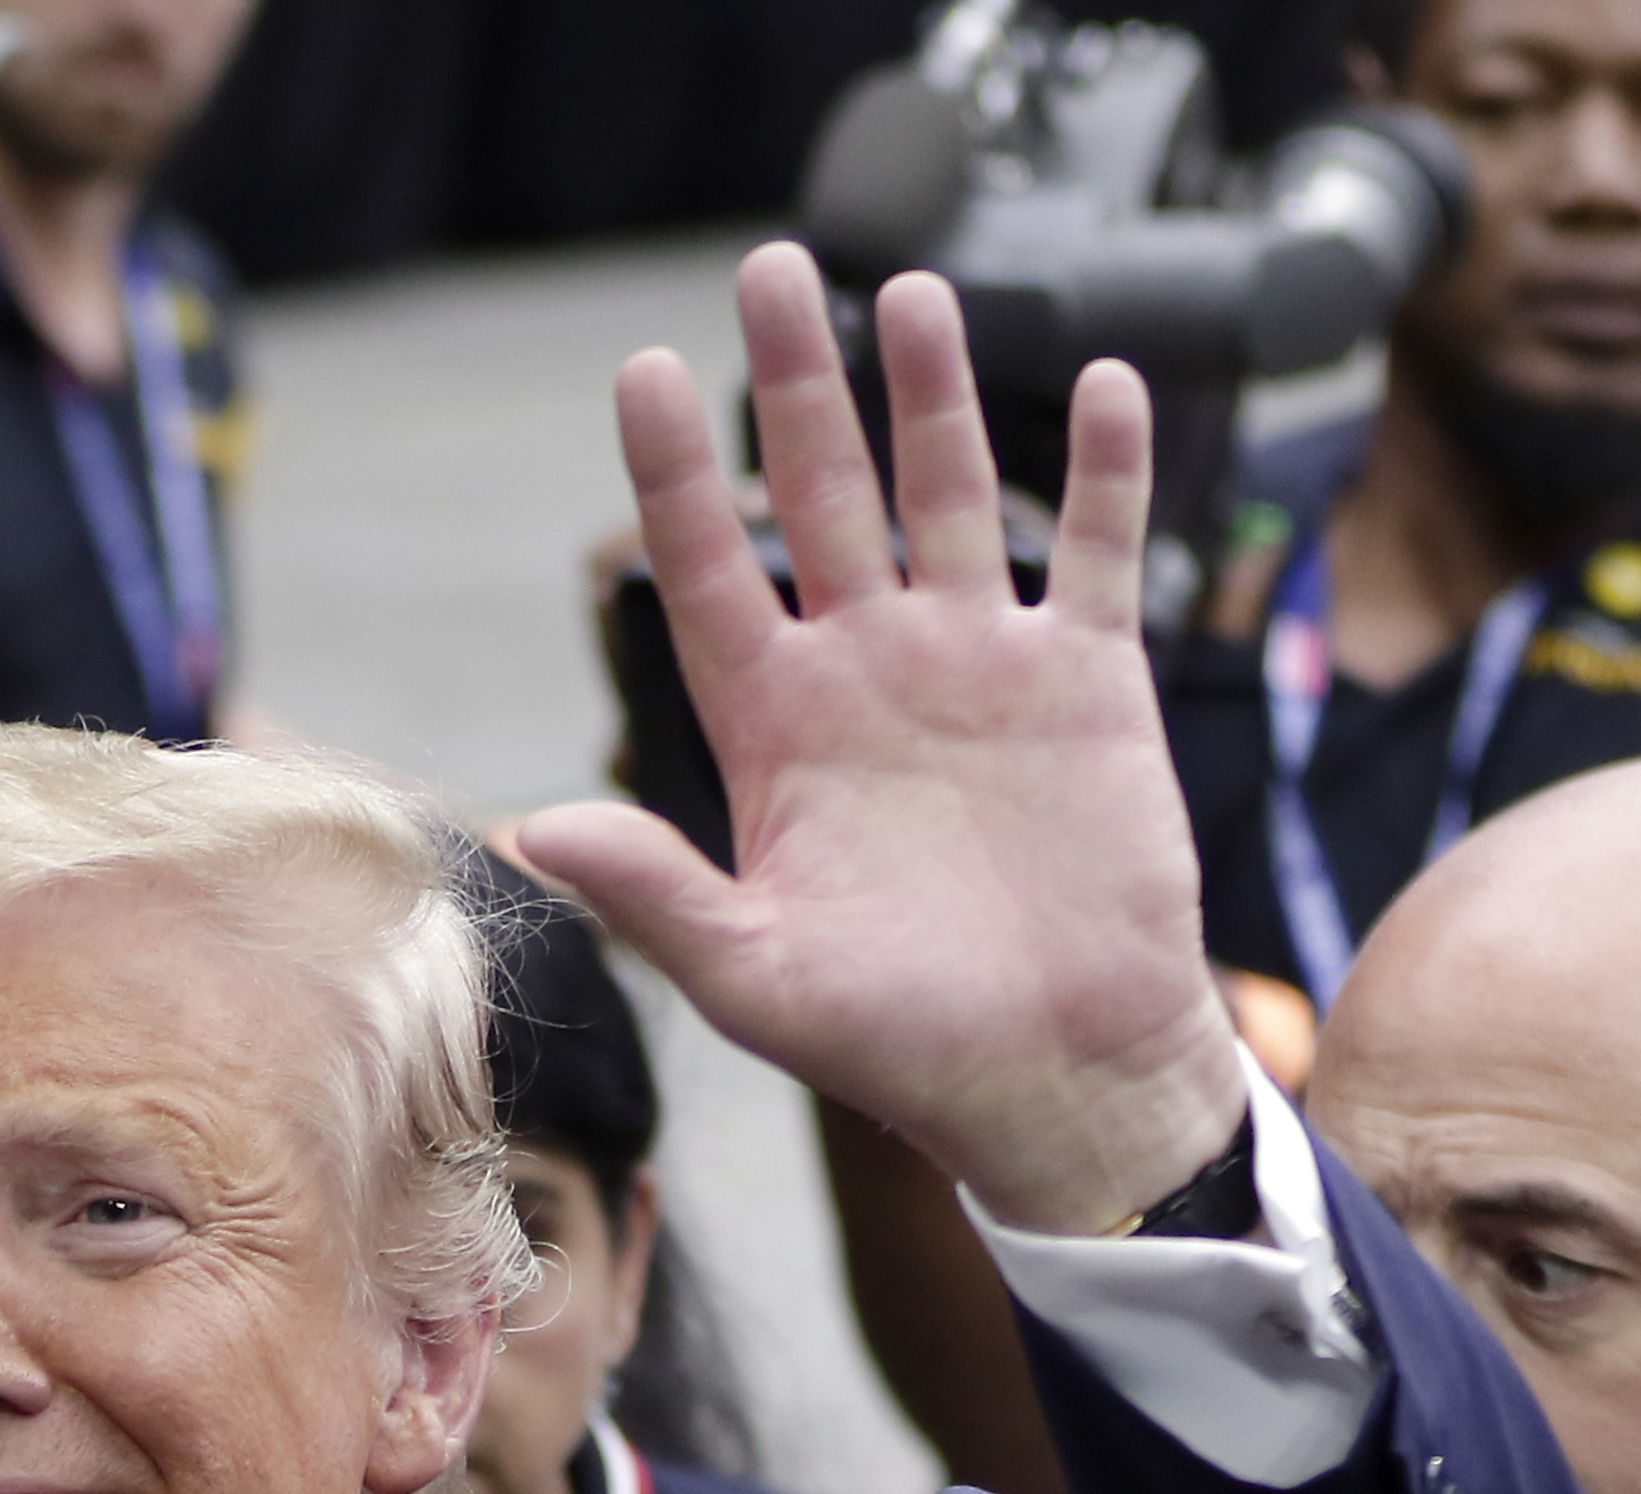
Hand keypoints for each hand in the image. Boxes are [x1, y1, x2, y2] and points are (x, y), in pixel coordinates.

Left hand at [513, 251, 1250, 1235]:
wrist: (1055, 1076)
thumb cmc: (899, 1045)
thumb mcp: (755, 977)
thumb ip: (654, 893)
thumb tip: (534, 828)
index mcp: (776, 731)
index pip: (707, 572)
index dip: (675, 475)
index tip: (644, 373)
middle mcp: (868, 674)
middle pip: (822, 494)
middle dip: (797, 384)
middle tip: (771, 269)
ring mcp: (979, 666)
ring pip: (947, 494)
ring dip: (931, 393)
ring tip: (910, 290)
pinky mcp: (1086, 682)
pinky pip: (1093, 550)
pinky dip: (1105, 470)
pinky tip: (1102, 381)